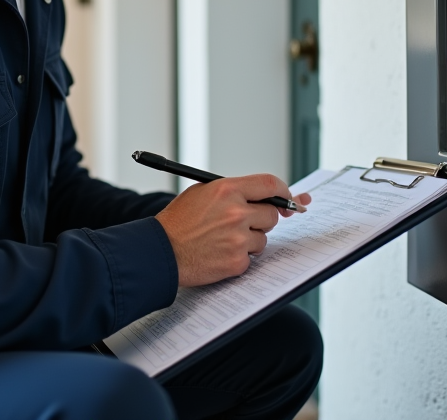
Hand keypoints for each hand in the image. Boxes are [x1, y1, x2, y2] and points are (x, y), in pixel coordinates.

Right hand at [155, 174, 304, 286]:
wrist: (160, 251)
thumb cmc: (178, 222)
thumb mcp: (201, 192)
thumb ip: (232, 191)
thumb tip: (260, 193)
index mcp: (227, 190)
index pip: (270, 184)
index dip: (282, 191)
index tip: (286, 198)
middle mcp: (236, 212)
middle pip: (271, 214)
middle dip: (262, 219)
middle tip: (244, 223)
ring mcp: (238, 239)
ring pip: (262, 238)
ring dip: (249, 240)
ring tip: (222, 239)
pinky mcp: (236, 261)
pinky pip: (251, 257)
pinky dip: (239, 257)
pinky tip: (219, 252)